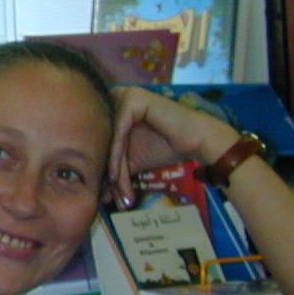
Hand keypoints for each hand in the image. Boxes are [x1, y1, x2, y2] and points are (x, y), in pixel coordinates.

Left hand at [107, 87, 238, 205]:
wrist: (196, 141)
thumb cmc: (165, 147)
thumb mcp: (130, 159)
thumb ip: (113, 168)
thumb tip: (97, 193)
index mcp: (112, 108)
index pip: (98, 141)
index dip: (100, 169)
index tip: (102, 196)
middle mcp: (115, 97)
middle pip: (102, 141)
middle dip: (105, 173)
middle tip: (107, 198)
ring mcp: (124, 96)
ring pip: (109, 140)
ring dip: (112, 170)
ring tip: (118, 194)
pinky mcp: (133, 100)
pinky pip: (118, 134)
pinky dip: (116, 158)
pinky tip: (115, 177)